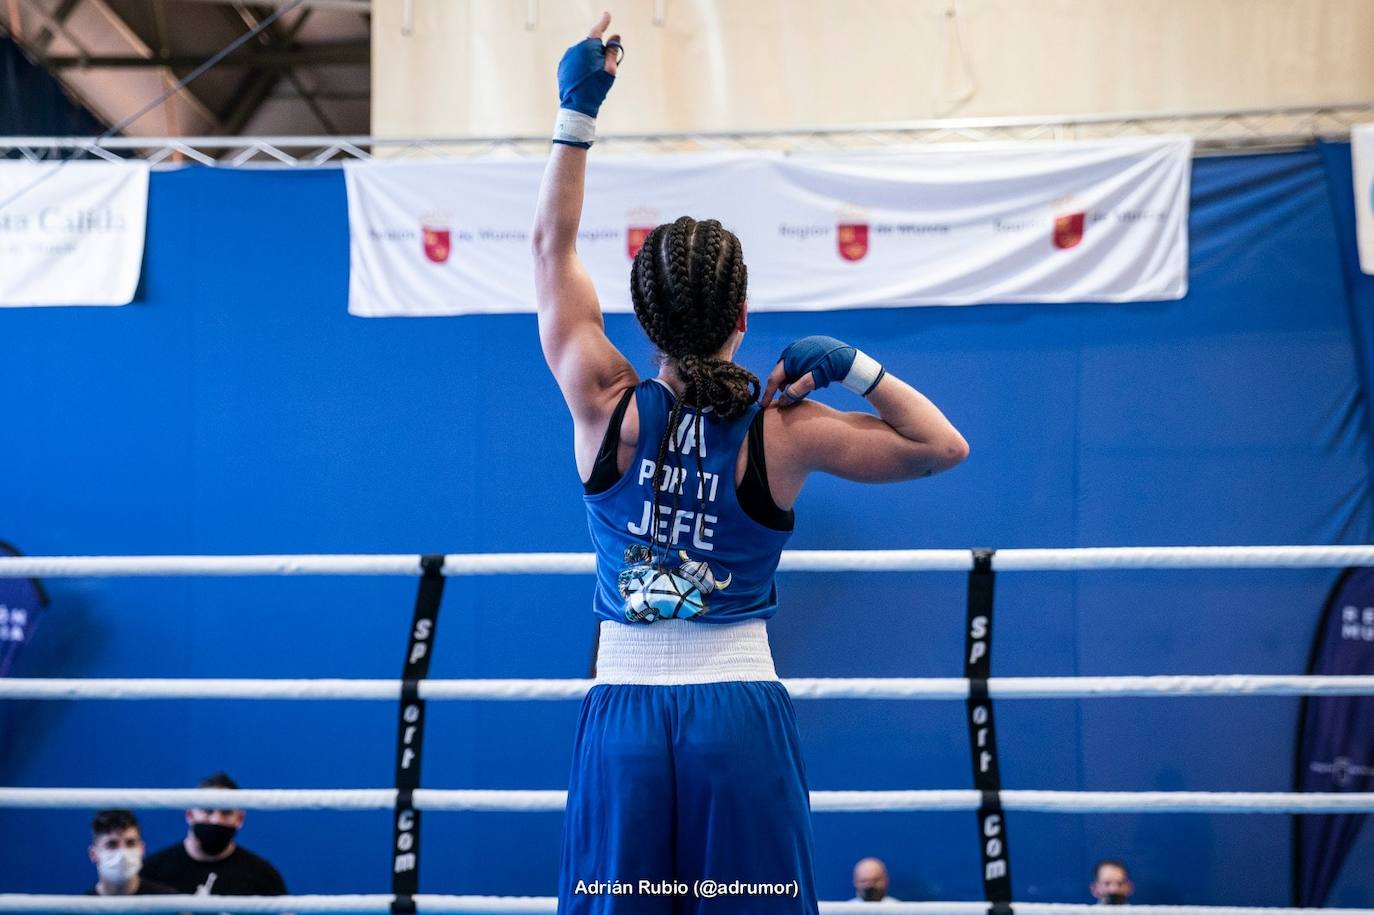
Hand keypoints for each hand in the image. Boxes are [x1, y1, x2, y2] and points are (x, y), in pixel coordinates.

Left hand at [557, 12, 621, 117]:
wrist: (577, 104)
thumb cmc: (596, 88)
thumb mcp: (609, 70)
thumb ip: (612, 51)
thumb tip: (615, 36)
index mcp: (588, 47)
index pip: (598, 30)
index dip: (604, 22)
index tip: (607, 15)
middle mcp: (576, 48)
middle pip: (591, 44)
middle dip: (599, 51)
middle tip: (604, 68)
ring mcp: (567, 57)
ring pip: (583, 53)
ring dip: (589, 59)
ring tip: (592, 78)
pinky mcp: (563, 66)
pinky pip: (575, 61)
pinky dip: (581, 66)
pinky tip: (584, 80)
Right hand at [760, 335, 884, 407]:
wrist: (847, 357)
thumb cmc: (829, 368)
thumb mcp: (811, 381)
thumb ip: (795, 392)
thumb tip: (782, 402)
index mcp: (789, 357)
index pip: (774, 378)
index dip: (768, 394)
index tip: (764, 406)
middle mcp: (791, 350)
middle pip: (781, 375)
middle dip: (785, 387)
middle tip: (794, 398)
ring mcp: (798, 349)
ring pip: (789, 371)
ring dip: (793, 382)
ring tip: (807, 389)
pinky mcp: (806, 349)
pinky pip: (797, 366)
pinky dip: (799, 375)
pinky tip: (810, 380)